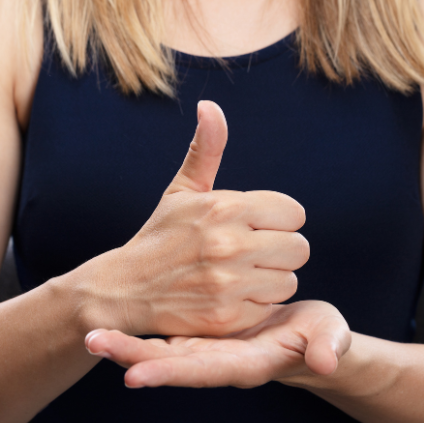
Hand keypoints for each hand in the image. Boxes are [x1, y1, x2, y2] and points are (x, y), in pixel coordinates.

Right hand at [81, 101, 308, 336]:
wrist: (124, 288)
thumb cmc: (161, 236)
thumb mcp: (181, 190)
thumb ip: (206, 149)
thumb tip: (210, 106)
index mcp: (224, 206)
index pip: (294, 213)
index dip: (278, 221)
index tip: (257, 228)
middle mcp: (229, 243)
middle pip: (299, 248)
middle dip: (279, 251)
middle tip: (252, 255)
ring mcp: (228, 282)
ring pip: (289, 280)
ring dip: (270, 280)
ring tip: (241, 276)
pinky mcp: (227, 316)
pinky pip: (270, 308)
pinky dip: (255, 306)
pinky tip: (231, 298)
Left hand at [84, 300, 351, 388]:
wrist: (308, 335)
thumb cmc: (321, 339)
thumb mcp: (328, 340)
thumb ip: (326, 349)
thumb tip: (326, 362)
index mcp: (244, 364)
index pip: (202, 371)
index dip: (170, 373)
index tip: (135, 376)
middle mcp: (217, 359)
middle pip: (169, 363)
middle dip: (131, 356)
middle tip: (92, 342)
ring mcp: (206, 345)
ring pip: (161, 348)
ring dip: (127, 343)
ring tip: (89, 334)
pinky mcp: (203, 328)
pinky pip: (168, 330)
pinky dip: (142, 327)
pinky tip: (116, 315)